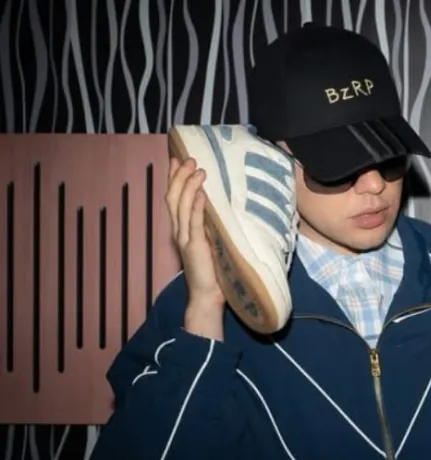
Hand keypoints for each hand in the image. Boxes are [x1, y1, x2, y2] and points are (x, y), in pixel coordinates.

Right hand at [166, 157, 225, 339]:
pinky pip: (194, 222)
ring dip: (188, 185)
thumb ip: (212, 225)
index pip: (174, 198)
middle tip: (188, 157)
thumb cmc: (215, 270)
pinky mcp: (194, 247)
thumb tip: (223, 206)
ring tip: (197, 168)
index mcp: (182, 229)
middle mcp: (179, 231)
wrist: (207, 297)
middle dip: (179, 175)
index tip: (177, 158)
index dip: (174, 177)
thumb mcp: (213, 241)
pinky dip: (196, 206)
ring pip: (180, 205)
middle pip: (173, 197)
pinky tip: (200, 192)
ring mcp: (185, 239)